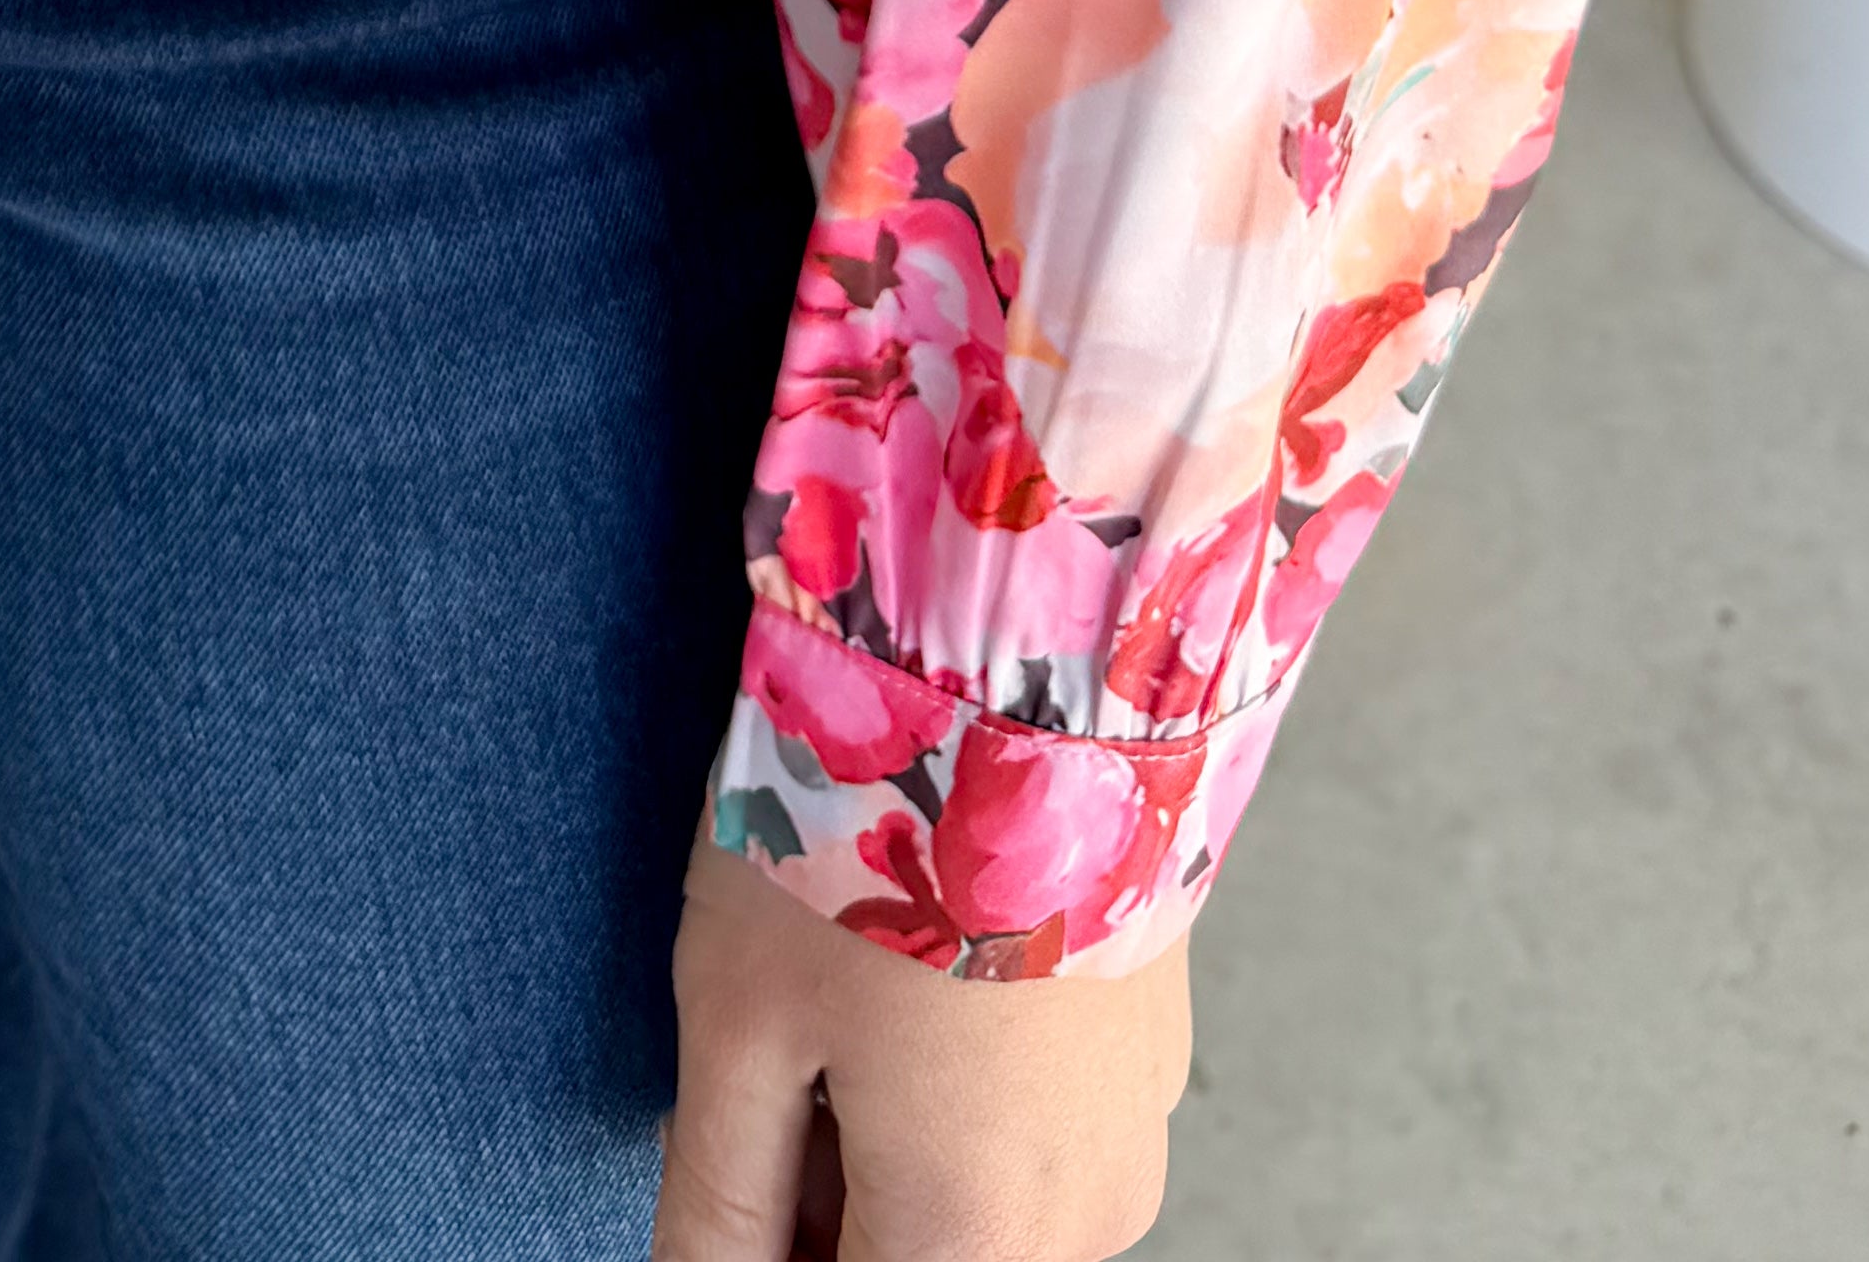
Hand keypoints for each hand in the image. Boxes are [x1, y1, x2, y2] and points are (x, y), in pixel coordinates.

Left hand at [655, 829, 1186, 1259]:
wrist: (1041, 666)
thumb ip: (717, 1204)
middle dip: (819, 1198)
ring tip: (840, 998)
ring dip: (886, 1150)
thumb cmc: (879, 827)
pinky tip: (916, 977)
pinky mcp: (1150, 1061)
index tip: (737, 1140)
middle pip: (910, 1259)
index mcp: (969, 1241)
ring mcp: (1130, 1139)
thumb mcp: (741, 1023)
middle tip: (770, 1056)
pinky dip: (958, 1095)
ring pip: (968, 1208)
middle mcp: (1075, 1225)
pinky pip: (1031, 1134)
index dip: (766, 1238)